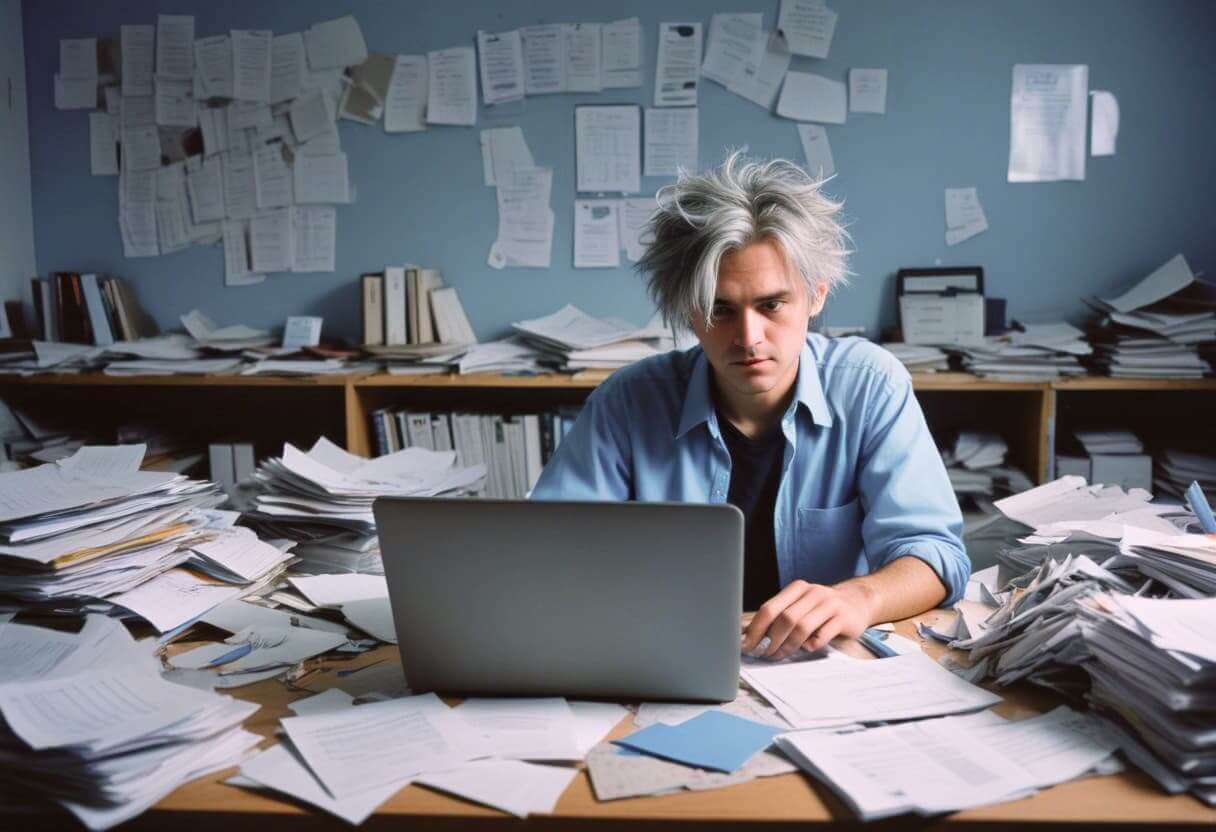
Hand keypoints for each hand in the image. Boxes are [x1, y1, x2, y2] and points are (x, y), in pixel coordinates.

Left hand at [741, 580, 875, 659]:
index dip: (755, 629)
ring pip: (802, 627)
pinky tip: (807, 647)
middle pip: (785, 618)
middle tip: (765, 655)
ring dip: (788, 646)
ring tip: (780, 655)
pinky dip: (811, 644)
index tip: (747, 646)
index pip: (769, 608)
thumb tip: (750, 635)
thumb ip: (780, 615)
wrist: (856, 602)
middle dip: (771, 640)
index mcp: (796, 588)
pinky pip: (822, 635)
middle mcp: (812, 593)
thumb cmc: (821, 608)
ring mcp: (829, 604)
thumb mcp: (801, 604)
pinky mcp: (843, 618)